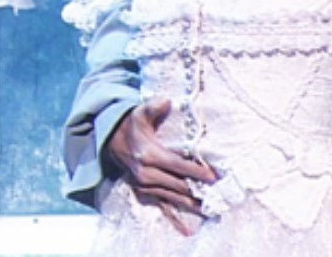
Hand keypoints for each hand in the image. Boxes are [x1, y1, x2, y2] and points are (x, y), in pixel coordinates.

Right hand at [106, 98, 216, 231]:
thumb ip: (154, 107)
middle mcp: (146, 174)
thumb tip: (166, 101)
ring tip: (211, 210)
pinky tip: (187, 230)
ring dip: (191, 205)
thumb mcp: (141, 112)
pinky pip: (161, 206)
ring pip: (172, 198)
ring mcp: (144, 186)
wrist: (111, 140)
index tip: (214, 177)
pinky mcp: (144, 192)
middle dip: (198, 190)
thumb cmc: (133, 124)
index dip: (197, 171)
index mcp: (148, 155)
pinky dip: (174, 218)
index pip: (178, 165)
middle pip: (177, 185)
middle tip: (220, 196)